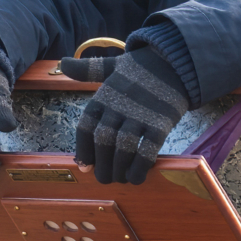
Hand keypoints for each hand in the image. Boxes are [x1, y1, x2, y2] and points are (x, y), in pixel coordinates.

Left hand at [56, 48, 191, 184]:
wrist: (176, 60)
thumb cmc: (141, 67)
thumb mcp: (112, 65)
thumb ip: (88, 70)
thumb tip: (64, 64)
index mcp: (104, 96)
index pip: (85, 128)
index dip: (83, 150)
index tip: (84, 166)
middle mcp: (118, 108)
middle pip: (103, 142)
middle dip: (101, 165)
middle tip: (104, 178)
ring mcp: (140, 116)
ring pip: (123, 149)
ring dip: (119, 169)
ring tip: (120, 179)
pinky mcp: (160, 124)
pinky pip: (147, 150)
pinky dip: (140, 167)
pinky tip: (137, 177)